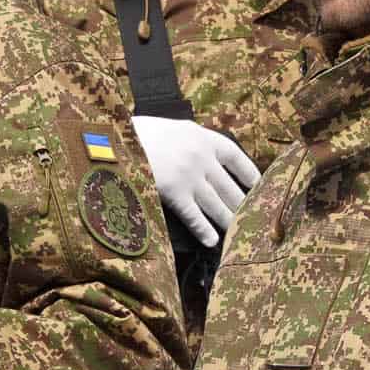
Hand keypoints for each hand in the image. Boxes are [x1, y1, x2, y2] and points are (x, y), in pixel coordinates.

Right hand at [130, 115, 259, 247]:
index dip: (249, 175)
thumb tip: (205, 161)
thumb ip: (191, 143)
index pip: (236, 158)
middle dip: (242, 206)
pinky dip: (204, 230)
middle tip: (250, 222)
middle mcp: (201, 157)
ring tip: (235, 235)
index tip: (258, 187)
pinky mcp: (174, 193)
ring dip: (227, 221)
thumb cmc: (138, 132)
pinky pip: (195, 216)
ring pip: (217, 205)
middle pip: (230, 188)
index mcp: (202, 137)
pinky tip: (211, 241)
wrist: (111, 136)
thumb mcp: (171, 128)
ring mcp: (189, 176)